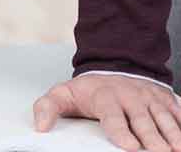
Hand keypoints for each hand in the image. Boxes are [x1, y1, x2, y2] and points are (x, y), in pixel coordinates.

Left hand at [34, 74, 180, 151]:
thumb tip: (40, 126)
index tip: (129, 146)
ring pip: (163, 116)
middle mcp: (130, 97)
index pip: (113, 116)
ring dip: (173, 133)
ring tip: (177, 148)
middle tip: (159, 151)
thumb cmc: (90, 88)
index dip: (121, 131)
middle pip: (142, 120)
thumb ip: (47, 108)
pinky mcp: (164, 99)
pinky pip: (177, 111)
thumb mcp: (63, 94)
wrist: (113, 64)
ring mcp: (149, 97)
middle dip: (152, 137)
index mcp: (104, 97)